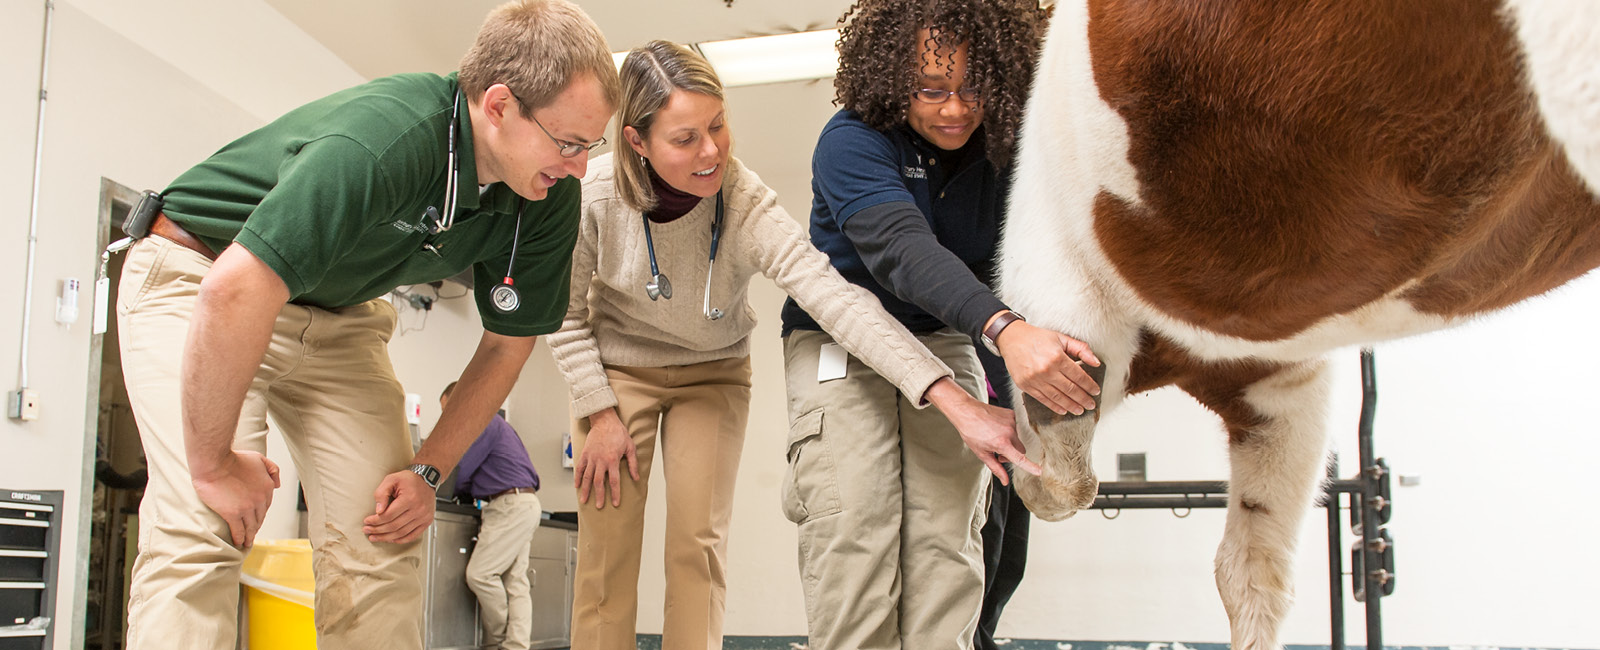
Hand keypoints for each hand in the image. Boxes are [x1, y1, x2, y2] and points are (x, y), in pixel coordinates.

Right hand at [191, 450, 280, 548]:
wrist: (214, 462)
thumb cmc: (233, 458)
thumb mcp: (259, 459)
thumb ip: (272, 470)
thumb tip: (277, 485)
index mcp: (267, 487)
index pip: (266, 505)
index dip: (261, 513)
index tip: (257, 519)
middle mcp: (260, 499)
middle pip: (260, 517)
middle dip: (256, 526)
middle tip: (252, 534)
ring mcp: (247, 508)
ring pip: (251, 526)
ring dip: (249, 536)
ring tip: (246, 542)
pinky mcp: (232, 514)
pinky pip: (238, 530)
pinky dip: (239, 538)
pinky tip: (237, 542)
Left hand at [363, 470, 435, 543]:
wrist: (427, 479)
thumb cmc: (409, 479)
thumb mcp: (391, 479)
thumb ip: (382, 493)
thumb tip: (378, 511)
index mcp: (410, 498)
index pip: (388, 515)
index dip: (375, 520)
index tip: (367, 521)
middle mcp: (419, 509)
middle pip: (394, 526)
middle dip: (378, 530)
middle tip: (367, 530)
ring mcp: (424, 517)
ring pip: (402, 533)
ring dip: (386, 537)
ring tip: (375, 537)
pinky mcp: (427, 521)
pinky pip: (412, 535)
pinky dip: (400, 540)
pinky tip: (390, 539)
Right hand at [574, 409, 638, 508]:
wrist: (604, 420)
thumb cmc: (618, 433)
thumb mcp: (630, 447)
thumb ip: (633, 464)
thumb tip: (636, 478)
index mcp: (612, 460)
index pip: (614, 481)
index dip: (615, 493)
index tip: (616, 503)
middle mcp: (600, 460)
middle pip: (598, 482)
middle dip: (599, 496)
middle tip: (599, 506)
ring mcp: (591, 457)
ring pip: (587, 477)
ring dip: (586, 490)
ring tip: (584, 500)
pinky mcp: (585, 454)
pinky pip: (579, 468)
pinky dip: (577, 477)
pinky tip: (577, 486)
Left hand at [925, 378, 1040, 484]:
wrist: (966, 411)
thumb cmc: (971, 432)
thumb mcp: (982, 453)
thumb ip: (996, 468)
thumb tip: (1005, 481)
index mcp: (1001, 443)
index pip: (1019, 458)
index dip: (1030, 466)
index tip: (1039, 471)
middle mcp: (1009, 432)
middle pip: (1020, 450)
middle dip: (1012, 453)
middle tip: (997, 451)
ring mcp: (1011, 421)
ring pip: (1017, 439)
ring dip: (1009, 441)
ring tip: (993, 436)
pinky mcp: (1011, 414)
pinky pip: (1014, 427)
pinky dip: (1007, 430)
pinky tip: (995, 427)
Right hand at [996, 320, 1101, 414]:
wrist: (1012, 339)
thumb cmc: (1038, 338)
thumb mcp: (1062, 338)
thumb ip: (1081, 349)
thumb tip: (1096, 363)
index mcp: (1057, 357)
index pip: (1079, 376)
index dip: (1089, 386)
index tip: (1095, 391)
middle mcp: (1046, 370)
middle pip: (1070, 389)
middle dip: (1083, 399)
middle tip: (1091, 405)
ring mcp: (1035, 379)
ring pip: (1058, 397)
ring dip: (1071, 406)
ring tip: (1080, 410)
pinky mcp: (1025, 385)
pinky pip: (1043, 399)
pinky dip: (1054, 407)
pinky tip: (1063, 410)